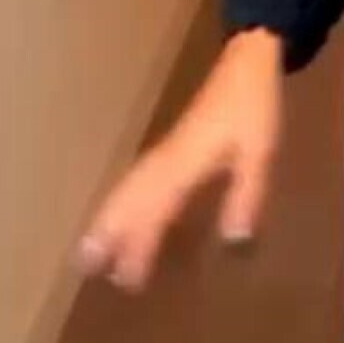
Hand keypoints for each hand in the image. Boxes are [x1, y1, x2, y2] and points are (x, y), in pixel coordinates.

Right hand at [73, 26, 284, 291]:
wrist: (247, 63)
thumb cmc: (253, 108)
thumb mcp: (259, 153)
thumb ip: (247, 196)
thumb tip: (234, 241)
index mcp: (185, 165)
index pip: (155, 212)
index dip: (140, 246)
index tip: (127, 279)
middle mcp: (166, 161)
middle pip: (129, 201)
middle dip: (107, 233)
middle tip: (84, 267)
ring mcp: (164, 151)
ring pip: (127, 188)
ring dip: (106, 217)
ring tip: (86, 248)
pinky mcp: (170, 146)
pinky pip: (135, 178)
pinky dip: (120, 198)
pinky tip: (118, 210)